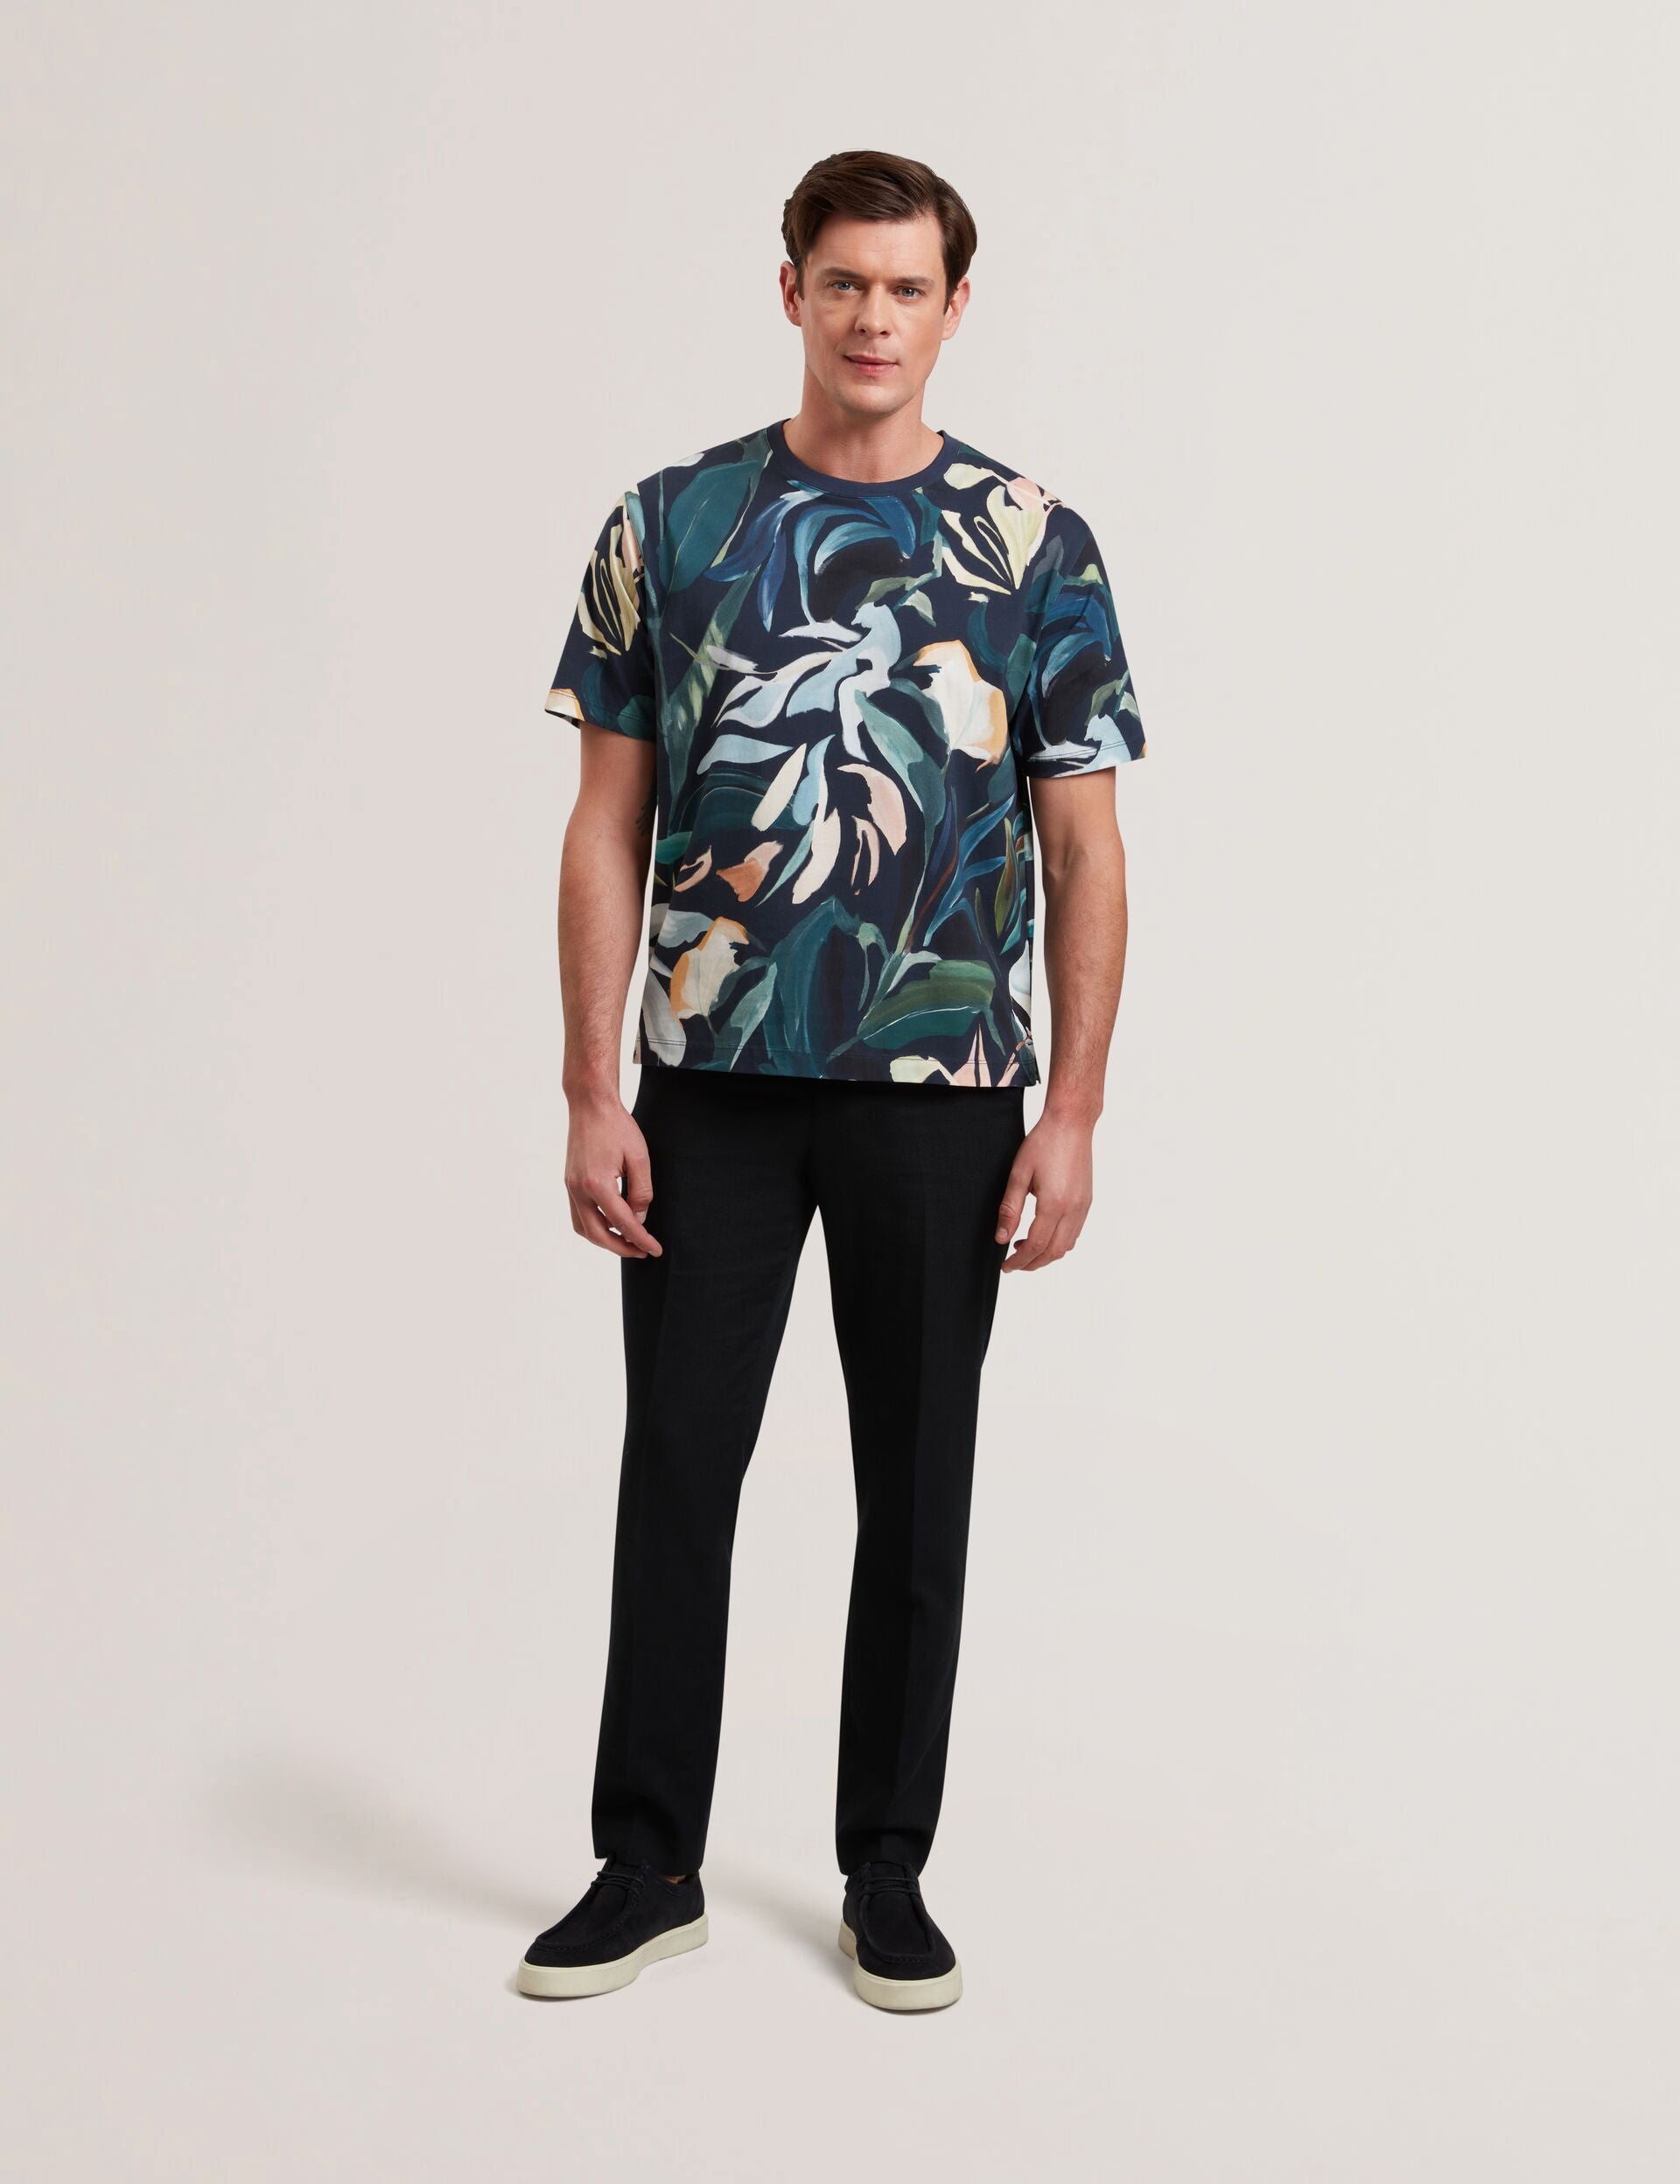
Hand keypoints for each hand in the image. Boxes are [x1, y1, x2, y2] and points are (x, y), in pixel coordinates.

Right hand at [565, 1089, 662, 1258]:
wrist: (590, 1105)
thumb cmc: (617, 1127)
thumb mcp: (639, 1157)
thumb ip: (642, 1191)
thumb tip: (639, 1218)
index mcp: (598, 1184)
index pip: (623, 1223)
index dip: (641, 1239)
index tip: (655, 1250)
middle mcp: (579, 1190)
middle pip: (598, 1234)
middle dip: (621, 1247)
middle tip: (642, 1251)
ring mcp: (570, 1187)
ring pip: (584, 1228)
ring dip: (604, 1240)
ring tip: (627, 1240)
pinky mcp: (569, 1182)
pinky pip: (578, 1215)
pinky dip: (594, 1226)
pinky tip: (611, 1223)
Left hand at [994, 1110, 1093, 1271]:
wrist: (1071, 1123)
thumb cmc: (1043, 1142)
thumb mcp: (1019, 1174)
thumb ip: (1010, 1208)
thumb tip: (1001, 1238)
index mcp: (1054, 1204)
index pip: (1035, 1245)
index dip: (1019, 1261)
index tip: (1005, 1266)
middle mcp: (1073, 1209)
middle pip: (1054, 1252)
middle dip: (1032, 1263)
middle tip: (1013, 1263)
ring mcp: (1083, 1206)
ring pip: (1067, 1246)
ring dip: (1046, 1254)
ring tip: (1024, 1247)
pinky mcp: (1087, 1201)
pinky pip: (1074, 1232)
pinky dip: (1059, 1242)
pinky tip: (1043, 1232)